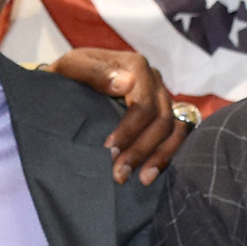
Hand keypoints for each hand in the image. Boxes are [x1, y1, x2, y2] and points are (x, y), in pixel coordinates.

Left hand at [44, 49, 192, 182]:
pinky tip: (150, 174)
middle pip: (161, 119)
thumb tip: (127, 83)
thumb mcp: (72, 68)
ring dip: (158, 157)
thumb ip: (96, 73)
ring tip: (141, 179)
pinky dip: (167, 156)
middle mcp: (154, 80)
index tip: (108, 150)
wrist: (70, 82)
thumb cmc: (69, 76)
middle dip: (141, 150)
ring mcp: (162, 97)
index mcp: (135, 66)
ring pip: (173, 129)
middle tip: (119, 174)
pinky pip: (177, 135)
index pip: (143, 103)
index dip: (129, 130)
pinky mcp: (164, 114)